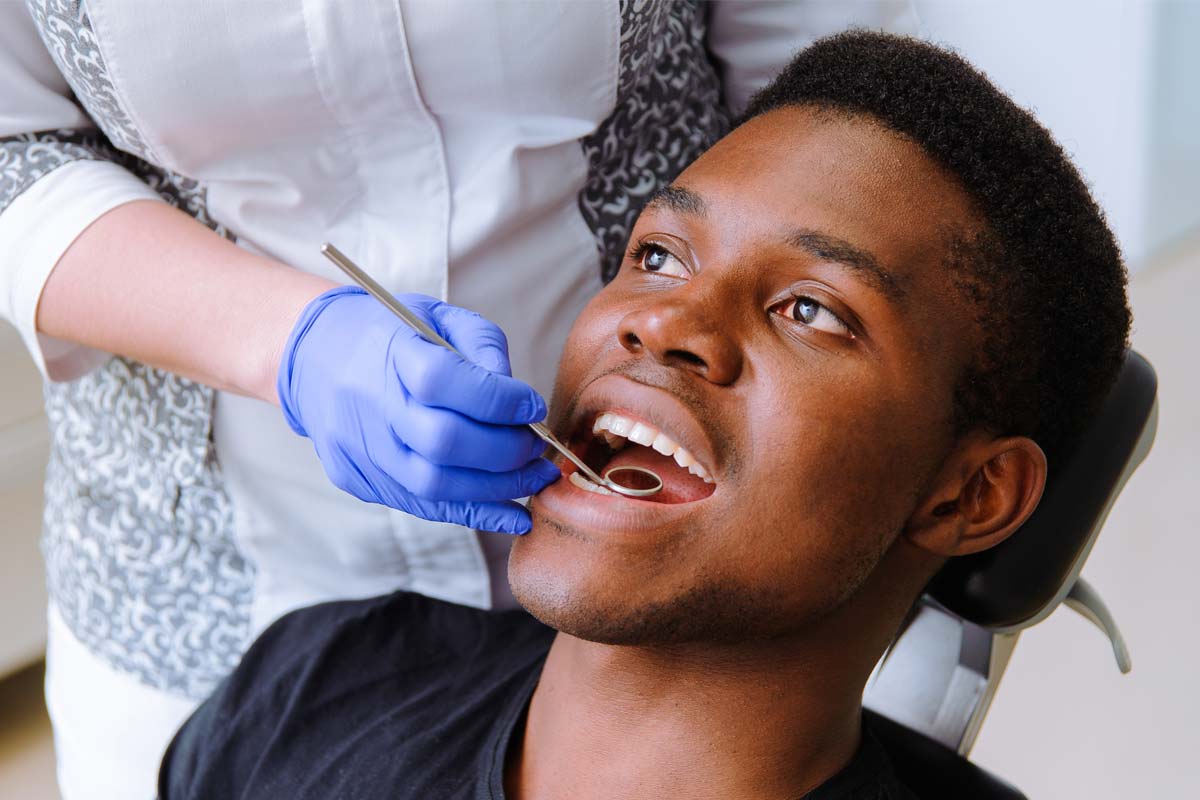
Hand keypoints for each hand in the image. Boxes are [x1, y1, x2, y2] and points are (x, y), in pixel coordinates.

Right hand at [276, 286, 559, 533]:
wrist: (313, 357)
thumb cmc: (389, 334)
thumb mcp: (437, 316)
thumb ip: (483, 346)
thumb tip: (518, 399)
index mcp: (387, 350)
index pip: (443, 380)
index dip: (499, 399)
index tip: (532, 406)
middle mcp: (367, 403)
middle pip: (442, 442)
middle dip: (506, 451)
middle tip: (537, 447)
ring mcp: (358, 448)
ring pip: (435, 485)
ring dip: (498, 488)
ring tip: (535, 477)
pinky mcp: (358, 479)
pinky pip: (423, 506)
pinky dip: (475, 513)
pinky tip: (513, 513)